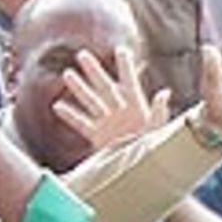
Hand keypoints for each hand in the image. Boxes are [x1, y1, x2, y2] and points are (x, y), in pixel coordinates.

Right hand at [53, 47, 172, 150]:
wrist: (142, 171)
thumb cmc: (154, 149)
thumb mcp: (158, 130)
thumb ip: (159, 112)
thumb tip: (164, 93)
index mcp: (137, 107)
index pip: (130, 82)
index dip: (126, 67)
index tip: (121, 50)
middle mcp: (120, 111)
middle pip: (105, 87)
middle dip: (94, 72)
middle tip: (82, 55)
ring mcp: (107, 123)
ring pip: (90, 102)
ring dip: (79, 89)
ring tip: (67, 74)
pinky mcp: (98, 137)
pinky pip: (82, 124)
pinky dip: (70, 116)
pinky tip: (57, 106)